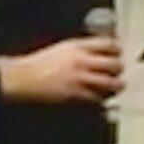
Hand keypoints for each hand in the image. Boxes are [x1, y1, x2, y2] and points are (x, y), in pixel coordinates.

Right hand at [0, 35, 123, 105]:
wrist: (24, 77)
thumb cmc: (39, 63)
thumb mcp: (61, 48)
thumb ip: (80, 49)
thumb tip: (96, 52)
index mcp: (78, 46)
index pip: (107, 44)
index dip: (117, 49)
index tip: (119, 53)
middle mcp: (82, 60)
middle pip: (113, 63)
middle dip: (119, 68)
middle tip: (119, 71)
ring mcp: (80, 78)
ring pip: (109, 82)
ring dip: (116, 85)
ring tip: (118, 86)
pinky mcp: (76, 94)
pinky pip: (96, 98)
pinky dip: (101, 99)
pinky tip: (102, 98)